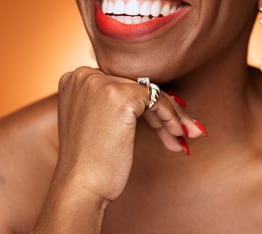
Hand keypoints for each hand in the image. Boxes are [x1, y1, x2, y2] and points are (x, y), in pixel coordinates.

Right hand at [54, 67, 203, 202]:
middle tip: (180, 128)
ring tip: (186, 134)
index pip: (119, 83)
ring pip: (148, 91)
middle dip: (160, 109)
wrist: (79, 186)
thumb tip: (154, 96)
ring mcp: (101, 83)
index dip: (142, 102)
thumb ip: (112, 102)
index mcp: (75, 79)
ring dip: (171, 114)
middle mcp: (85, 75)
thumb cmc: (89, 161)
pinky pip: (156, 99)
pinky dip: (170, 115)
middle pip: (134, 85)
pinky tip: (177, 134)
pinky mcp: (121, 96)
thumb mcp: (95, 120)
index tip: (162, 119)